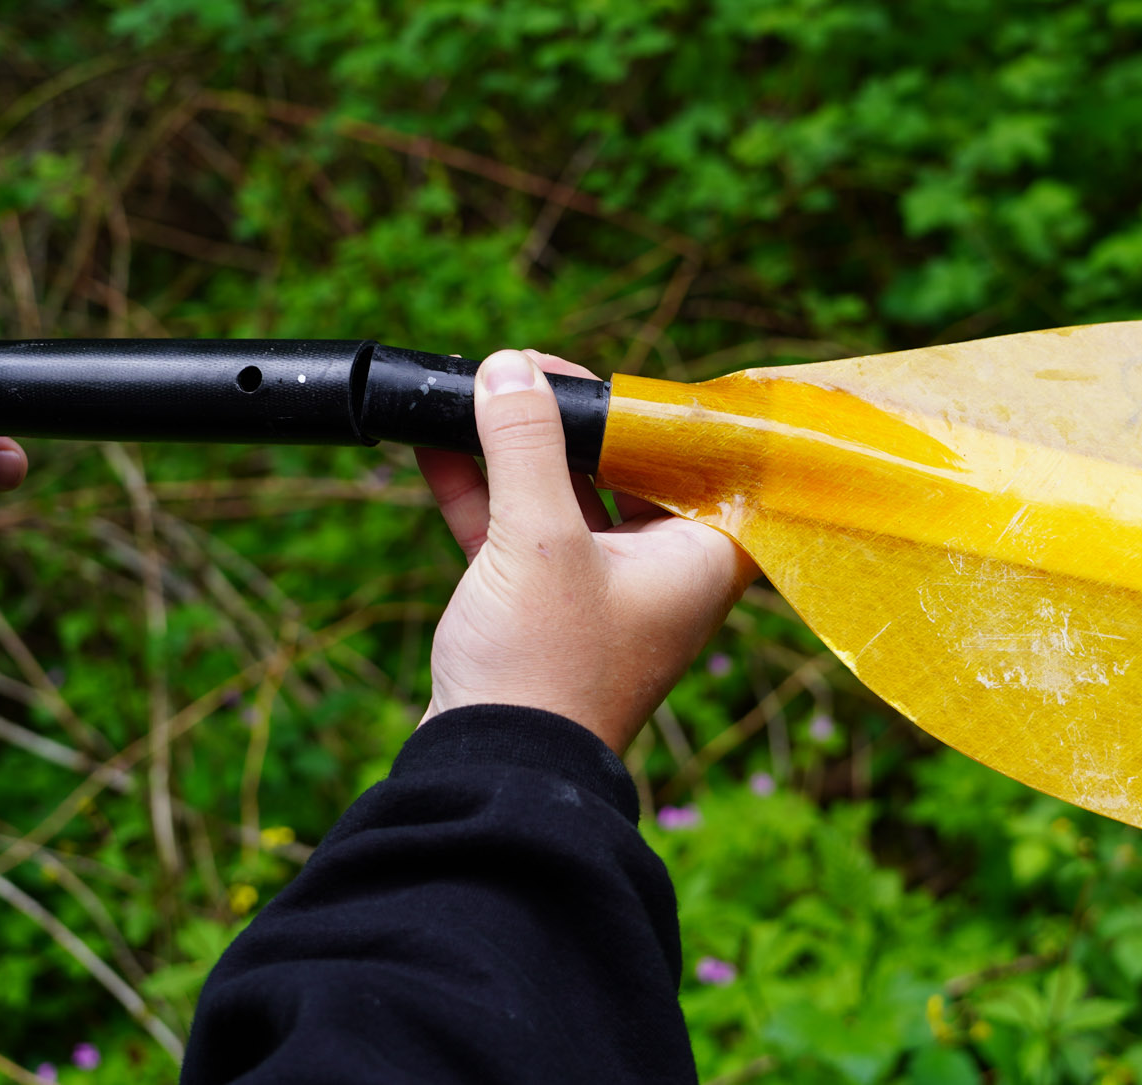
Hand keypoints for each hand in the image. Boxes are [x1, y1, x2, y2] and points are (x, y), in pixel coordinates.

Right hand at [417, 349, 757, 752]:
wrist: (490, 774)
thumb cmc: (544, 668)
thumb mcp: (537, 538)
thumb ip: (524, 446)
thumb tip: (507, 368)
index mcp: (701, 558)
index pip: (704, 461)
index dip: (660, 412)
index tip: (613, 378)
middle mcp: (661, 573)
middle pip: (626, 470)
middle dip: (571, 421)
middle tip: (526, 372)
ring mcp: (599, 593)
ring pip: (564, 497)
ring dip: (518, 449)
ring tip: (478, 390)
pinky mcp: (540, 611)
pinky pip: (517, 531)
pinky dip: (483, 491)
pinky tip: (437, 443)